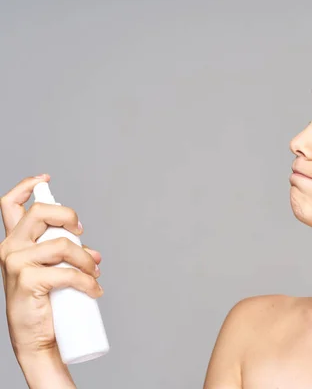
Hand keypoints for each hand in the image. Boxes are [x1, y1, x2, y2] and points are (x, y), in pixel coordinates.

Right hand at [0, 174, 102, 359]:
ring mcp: (15, 263)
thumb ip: (67, 256)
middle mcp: (9, 248)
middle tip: (82, 233)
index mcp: (14, 242)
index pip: (9, 204)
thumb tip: (95, 253)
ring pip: (62, 245)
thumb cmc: (46, 303)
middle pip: (40, 212)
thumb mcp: (54, 271)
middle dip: (69, 217)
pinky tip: (95, 291)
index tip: (45, 179)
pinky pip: (68, 272)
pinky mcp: (27, 280)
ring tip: (94, 275)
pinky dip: (88, 282)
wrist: (37, 339)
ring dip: (87, 260)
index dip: (27, 186)